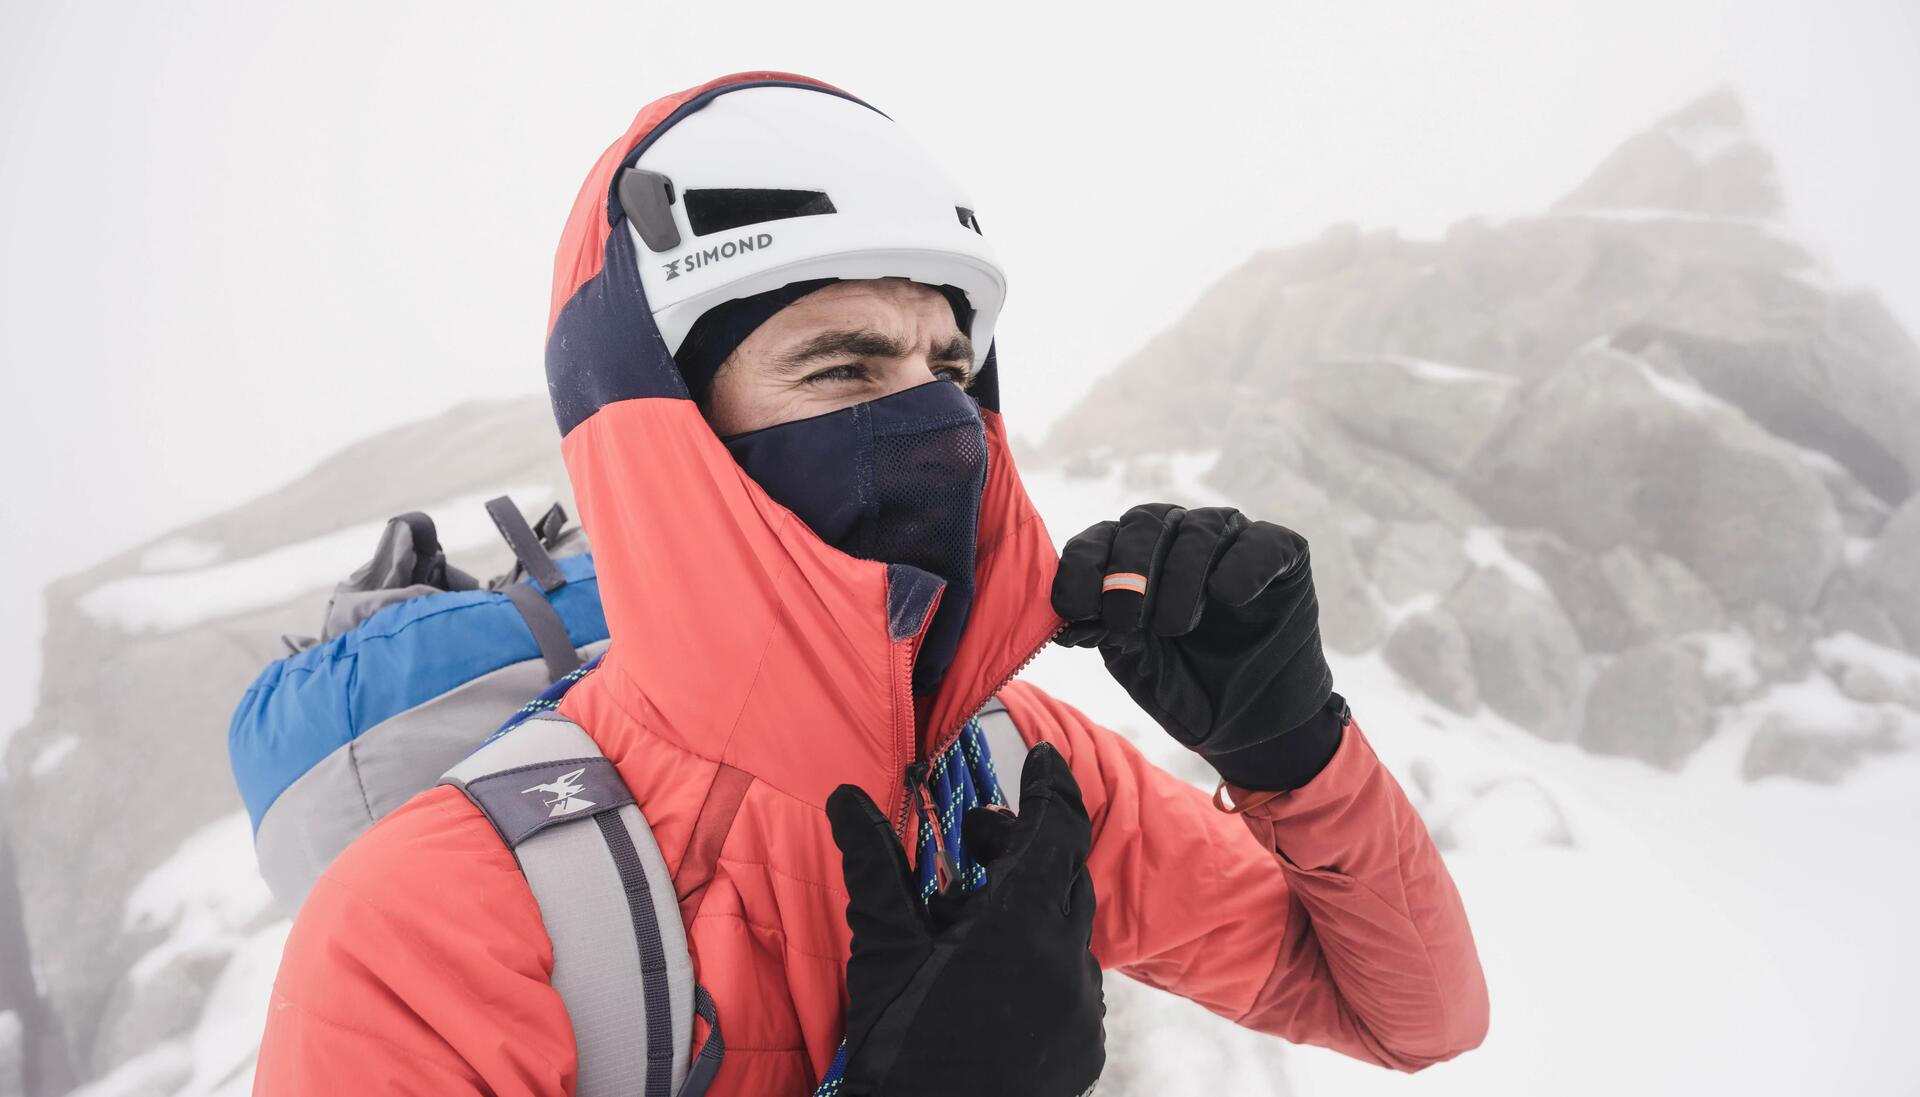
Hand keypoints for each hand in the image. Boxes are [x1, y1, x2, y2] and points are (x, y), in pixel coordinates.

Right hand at [828, 743, 1104, 1096]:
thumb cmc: (899, 1045)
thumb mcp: (884, 949)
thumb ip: (876, 865)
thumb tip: (848, 798)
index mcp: (1021, 925)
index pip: (1056, 830)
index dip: (1050, 788)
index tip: (1041, 760)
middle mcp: (1067, 962)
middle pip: (1063, 874)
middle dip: (1021, 848)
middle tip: (971, 845)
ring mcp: (1083, 1009)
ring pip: (1067, 928)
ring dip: (1027, 909)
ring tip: (965, 926)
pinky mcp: (1086, 1047)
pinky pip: (1072, 980)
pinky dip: (1039, 961)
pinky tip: (989, 979)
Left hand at [1051, 503, 1333, 770]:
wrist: (1251, 725)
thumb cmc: (1187, 687)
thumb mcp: (1138, 664)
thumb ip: (1109, 631)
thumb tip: (1074, 614)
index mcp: (1133, 559)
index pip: (1098, 540)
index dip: (1081, 567)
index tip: (1074, 608)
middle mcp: (1178, 538)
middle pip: (1143, 523)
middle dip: (1127, 572)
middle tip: (1127, 620)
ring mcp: (1231, 541)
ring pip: (1198, 531)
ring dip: (1179, 578)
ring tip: (1176, 627)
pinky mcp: (1283, 554)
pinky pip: (1261, 542)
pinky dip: (1242, 566)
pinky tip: (1229, 597)